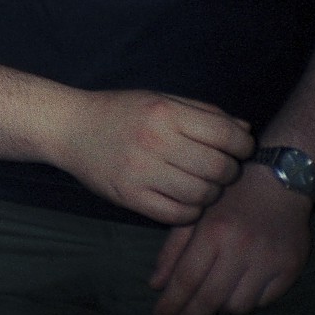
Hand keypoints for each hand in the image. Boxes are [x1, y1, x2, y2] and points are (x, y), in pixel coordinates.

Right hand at [57, 91, 254, 224]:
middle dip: (228, 172)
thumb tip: (245, 131)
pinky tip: (182, 198)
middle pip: (218, 168)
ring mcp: (140, 171)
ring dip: (210, 193)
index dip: (243, 145)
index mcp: (165, 112)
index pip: (226, 135)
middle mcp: (154, 140)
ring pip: (202, 194)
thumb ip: (203, 112)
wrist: (68, 127)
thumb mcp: (160, 99)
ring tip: (200, 184)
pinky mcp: (130, 196)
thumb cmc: (119, 111)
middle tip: (219, 170)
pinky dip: (189, 211)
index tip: (239, 149)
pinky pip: (177, 214)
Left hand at [149, 167, 310, 314]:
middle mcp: (241, 248)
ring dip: (222, 305)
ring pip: (238, 305)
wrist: (278, 181)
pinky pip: (264, 301)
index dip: (172, 303)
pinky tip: (239, 287)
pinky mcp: (291, 268)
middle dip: (192, 314)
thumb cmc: (228, 197)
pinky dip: (248, 299)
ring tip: (213, 294)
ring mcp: (269, 260)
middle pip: (211, 298)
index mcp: (213, 232)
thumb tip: (156, 285)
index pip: (187, 279)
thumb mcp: (195, 215)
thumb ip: (173, 250)